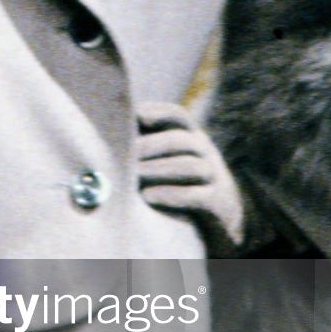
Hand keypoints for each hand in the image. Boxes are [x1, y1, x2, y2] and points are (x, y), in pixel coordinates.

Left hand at [136, 103, 247, 254]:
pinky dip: (173, 194)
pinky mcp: (219, 203)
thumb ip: (146, 151)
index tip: (136, 115)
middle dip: (152, 144)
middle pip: (182, 140)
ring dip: (159, 168)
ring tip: (134, 174)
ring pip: (191, 165)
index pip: (178, 116)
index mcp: (192, 137)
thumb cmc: (183, 185)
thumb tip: (105, 142)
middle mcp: (206, 152)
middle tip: (126, 153)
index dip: (159, 112)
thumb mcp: (170, 162)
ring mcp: (215, 176)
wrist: (225, 219)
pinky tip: (149, 196)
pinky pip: (198, 195)